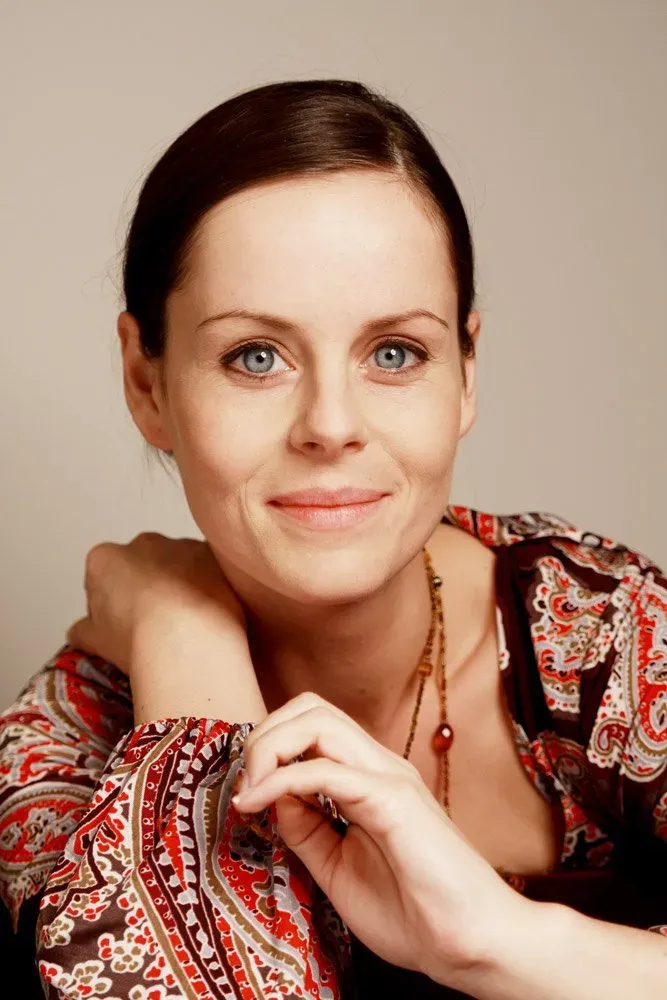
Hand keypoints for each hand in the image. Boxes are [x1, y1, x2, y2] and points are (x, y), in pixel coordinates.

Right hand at [66, 532, 247, 674]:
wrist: (188, 640)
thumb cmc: (140, 638)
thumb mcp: (95, 642)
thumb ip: (83, 630)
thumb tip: (80, 632)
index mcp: (105, 559)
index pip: (101, 579)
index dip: (110, 605)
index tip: (121, 627)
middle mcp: (143, 543)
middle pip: (141, 565)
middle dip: (146, 588)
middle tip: (155, 625)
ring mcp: (181, 546)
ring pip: (178, 564)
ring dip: (180, 584)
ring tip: (186, 623)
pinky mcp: (215, 556)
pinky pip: (210, 569)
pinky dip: (210, 586)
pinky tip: (209, 614)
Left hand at [234, 692, 526, 987]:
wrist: (471, 945)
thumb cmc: (414, 912)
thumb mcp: (337, 866)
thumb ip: (305, 828)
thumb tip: (269, 795)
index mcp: (369, 777)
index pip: (312, 725)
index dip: (269, 746)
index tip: (246, 794)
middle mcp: (379, 765)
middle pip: (310, 707)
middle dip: (264, 734)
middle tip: (244, 784)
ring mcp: (388, 776)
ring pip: (317, 721)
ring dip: (268, 747)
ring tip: (249, 792)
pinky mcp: (392, 800)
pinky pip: (324, 772)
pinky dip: (280, 780)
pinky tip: (257, 805)